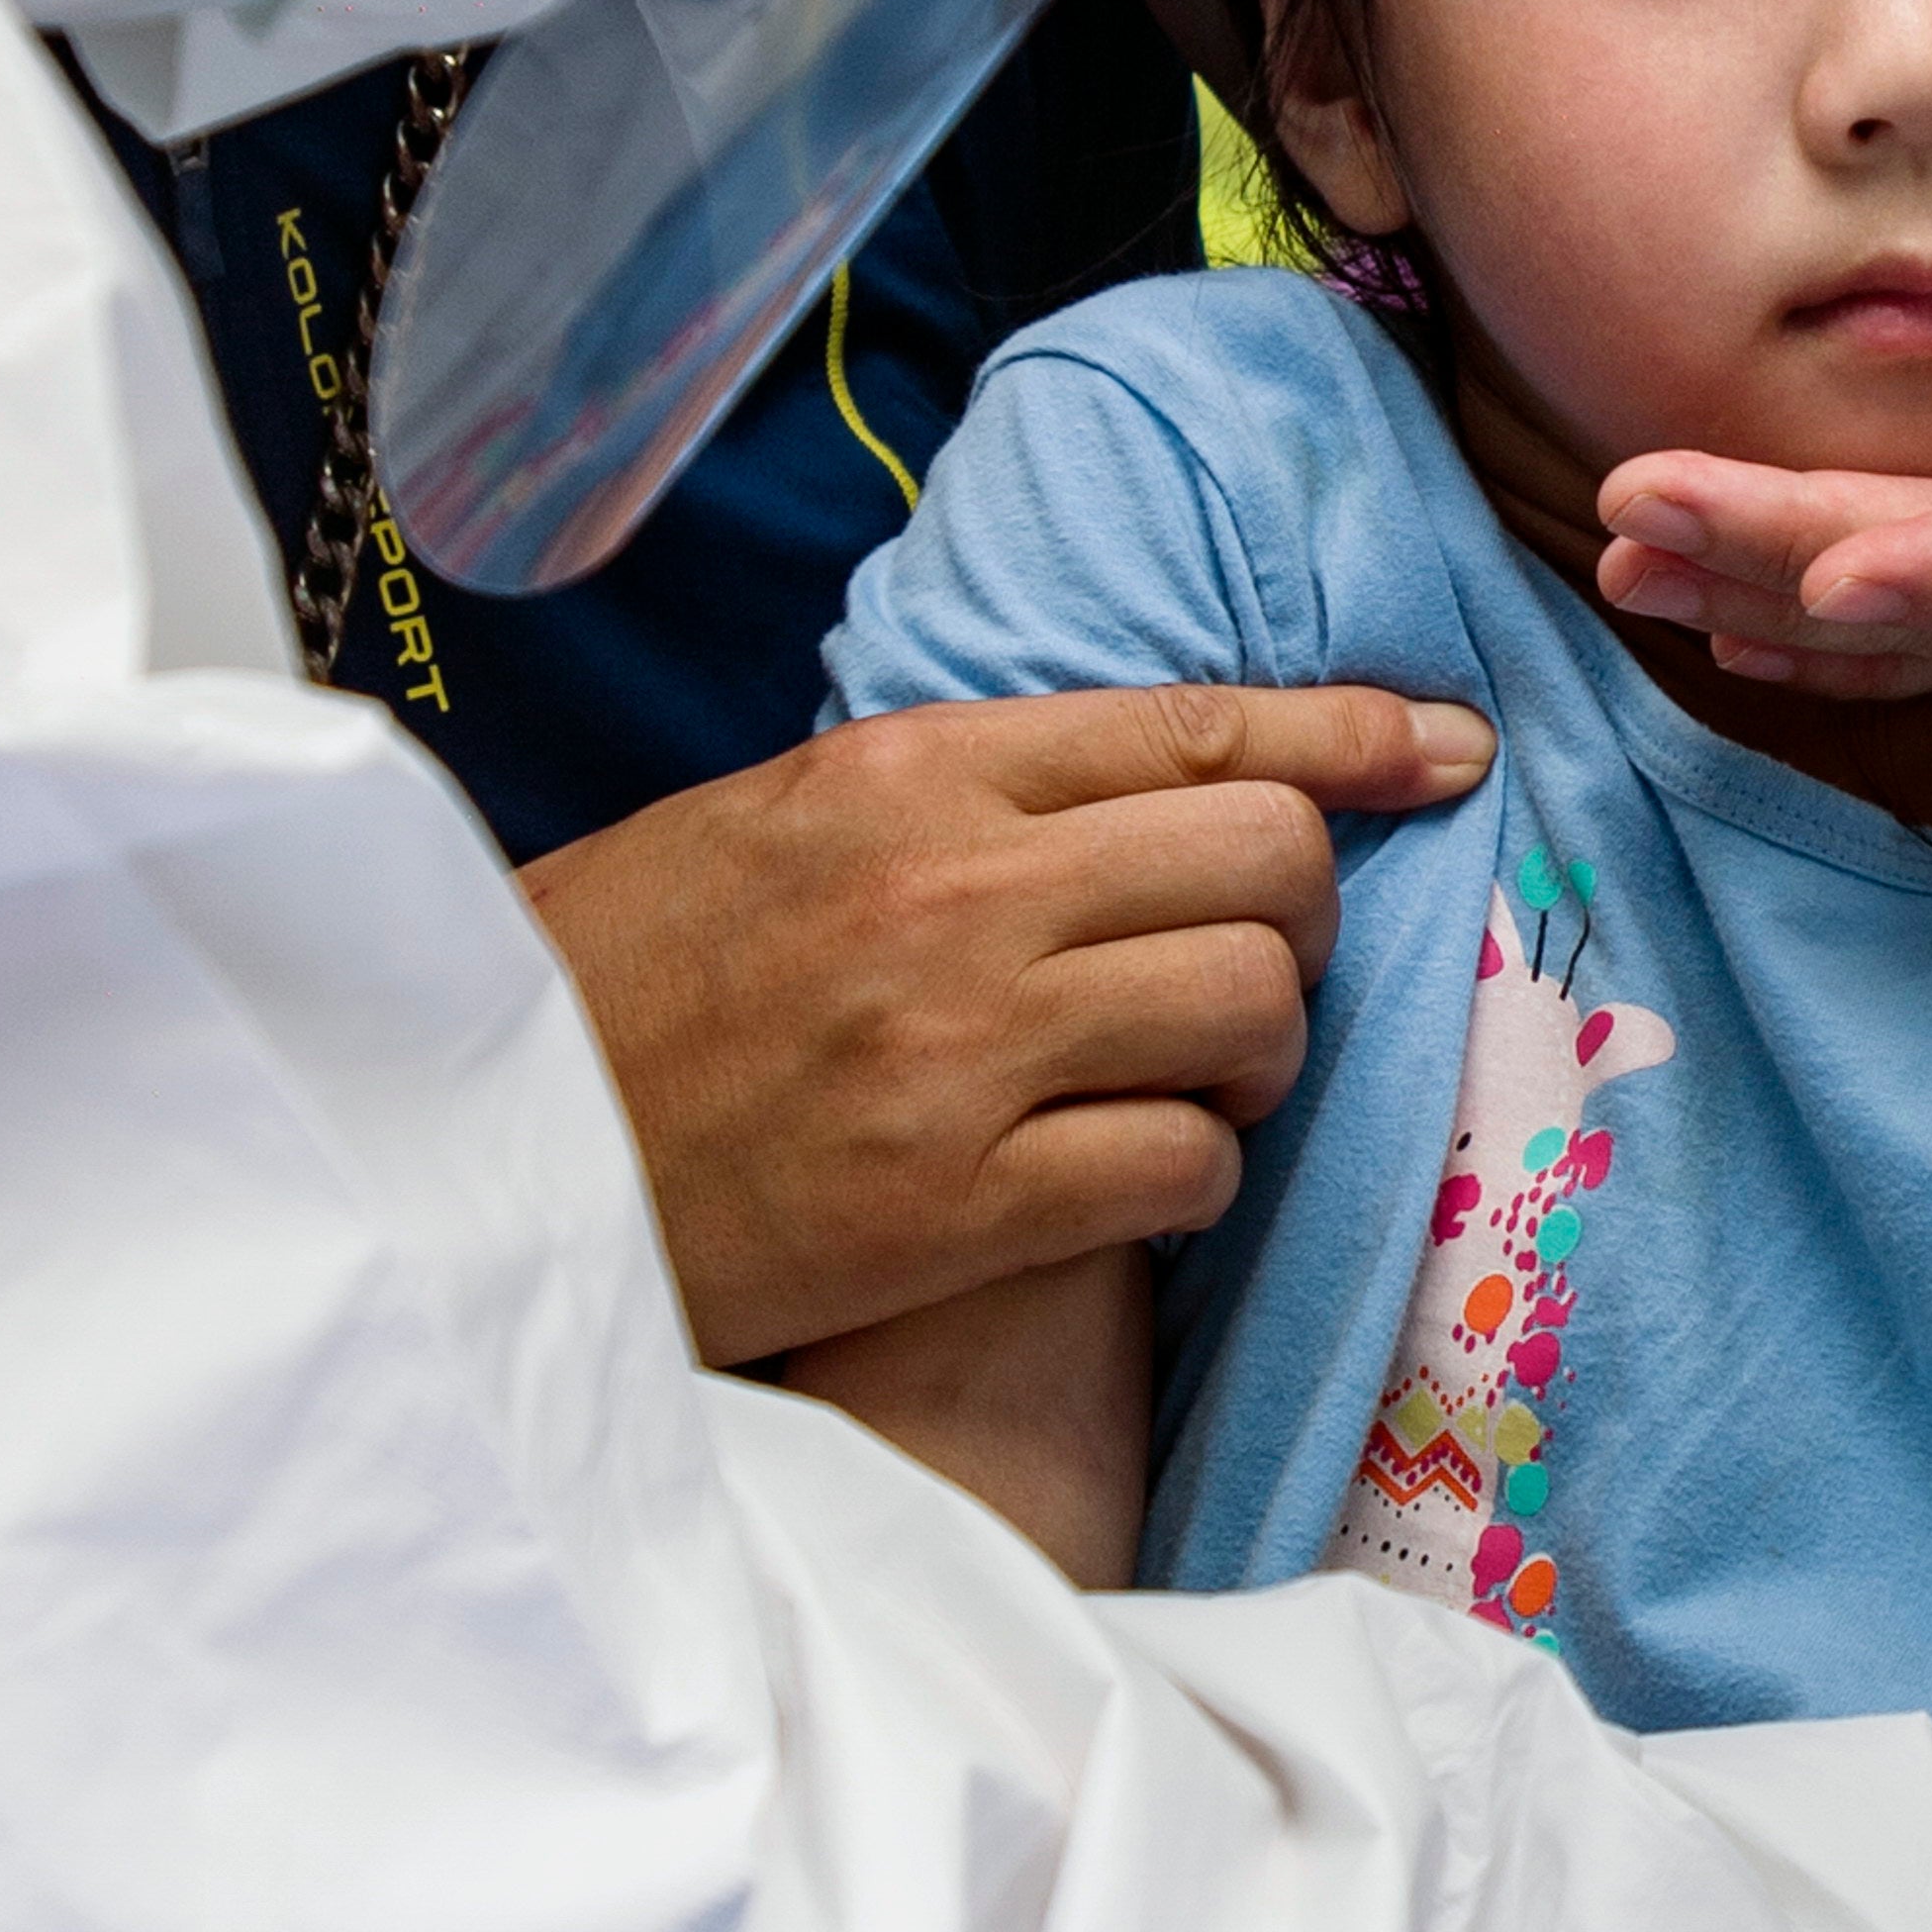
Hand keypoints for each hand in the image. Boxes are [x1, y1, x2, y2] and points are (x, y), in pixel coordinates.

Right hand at [520, 685, 1493, 1364]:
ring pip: (1253, 1011)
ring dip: (1255, 1055)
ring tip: (1185, 1079)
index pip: (1196, 726)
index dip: (1353, 736)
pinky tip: (1127, 1174)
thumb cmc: (629, 981)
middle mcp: (953, 890)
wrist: (482, 1153)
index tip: (1448, 752)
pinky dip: (1190, 1174)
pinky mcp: (959, 1206)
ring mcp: (962, 1050)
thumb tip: (1156, 770)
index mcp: (910, 769)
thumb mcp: (779, 818)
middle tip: (1248, 964)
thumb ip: (960, 790)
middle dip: (1299, 916)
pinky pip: (1186, 1165)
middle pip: (1266, 860)